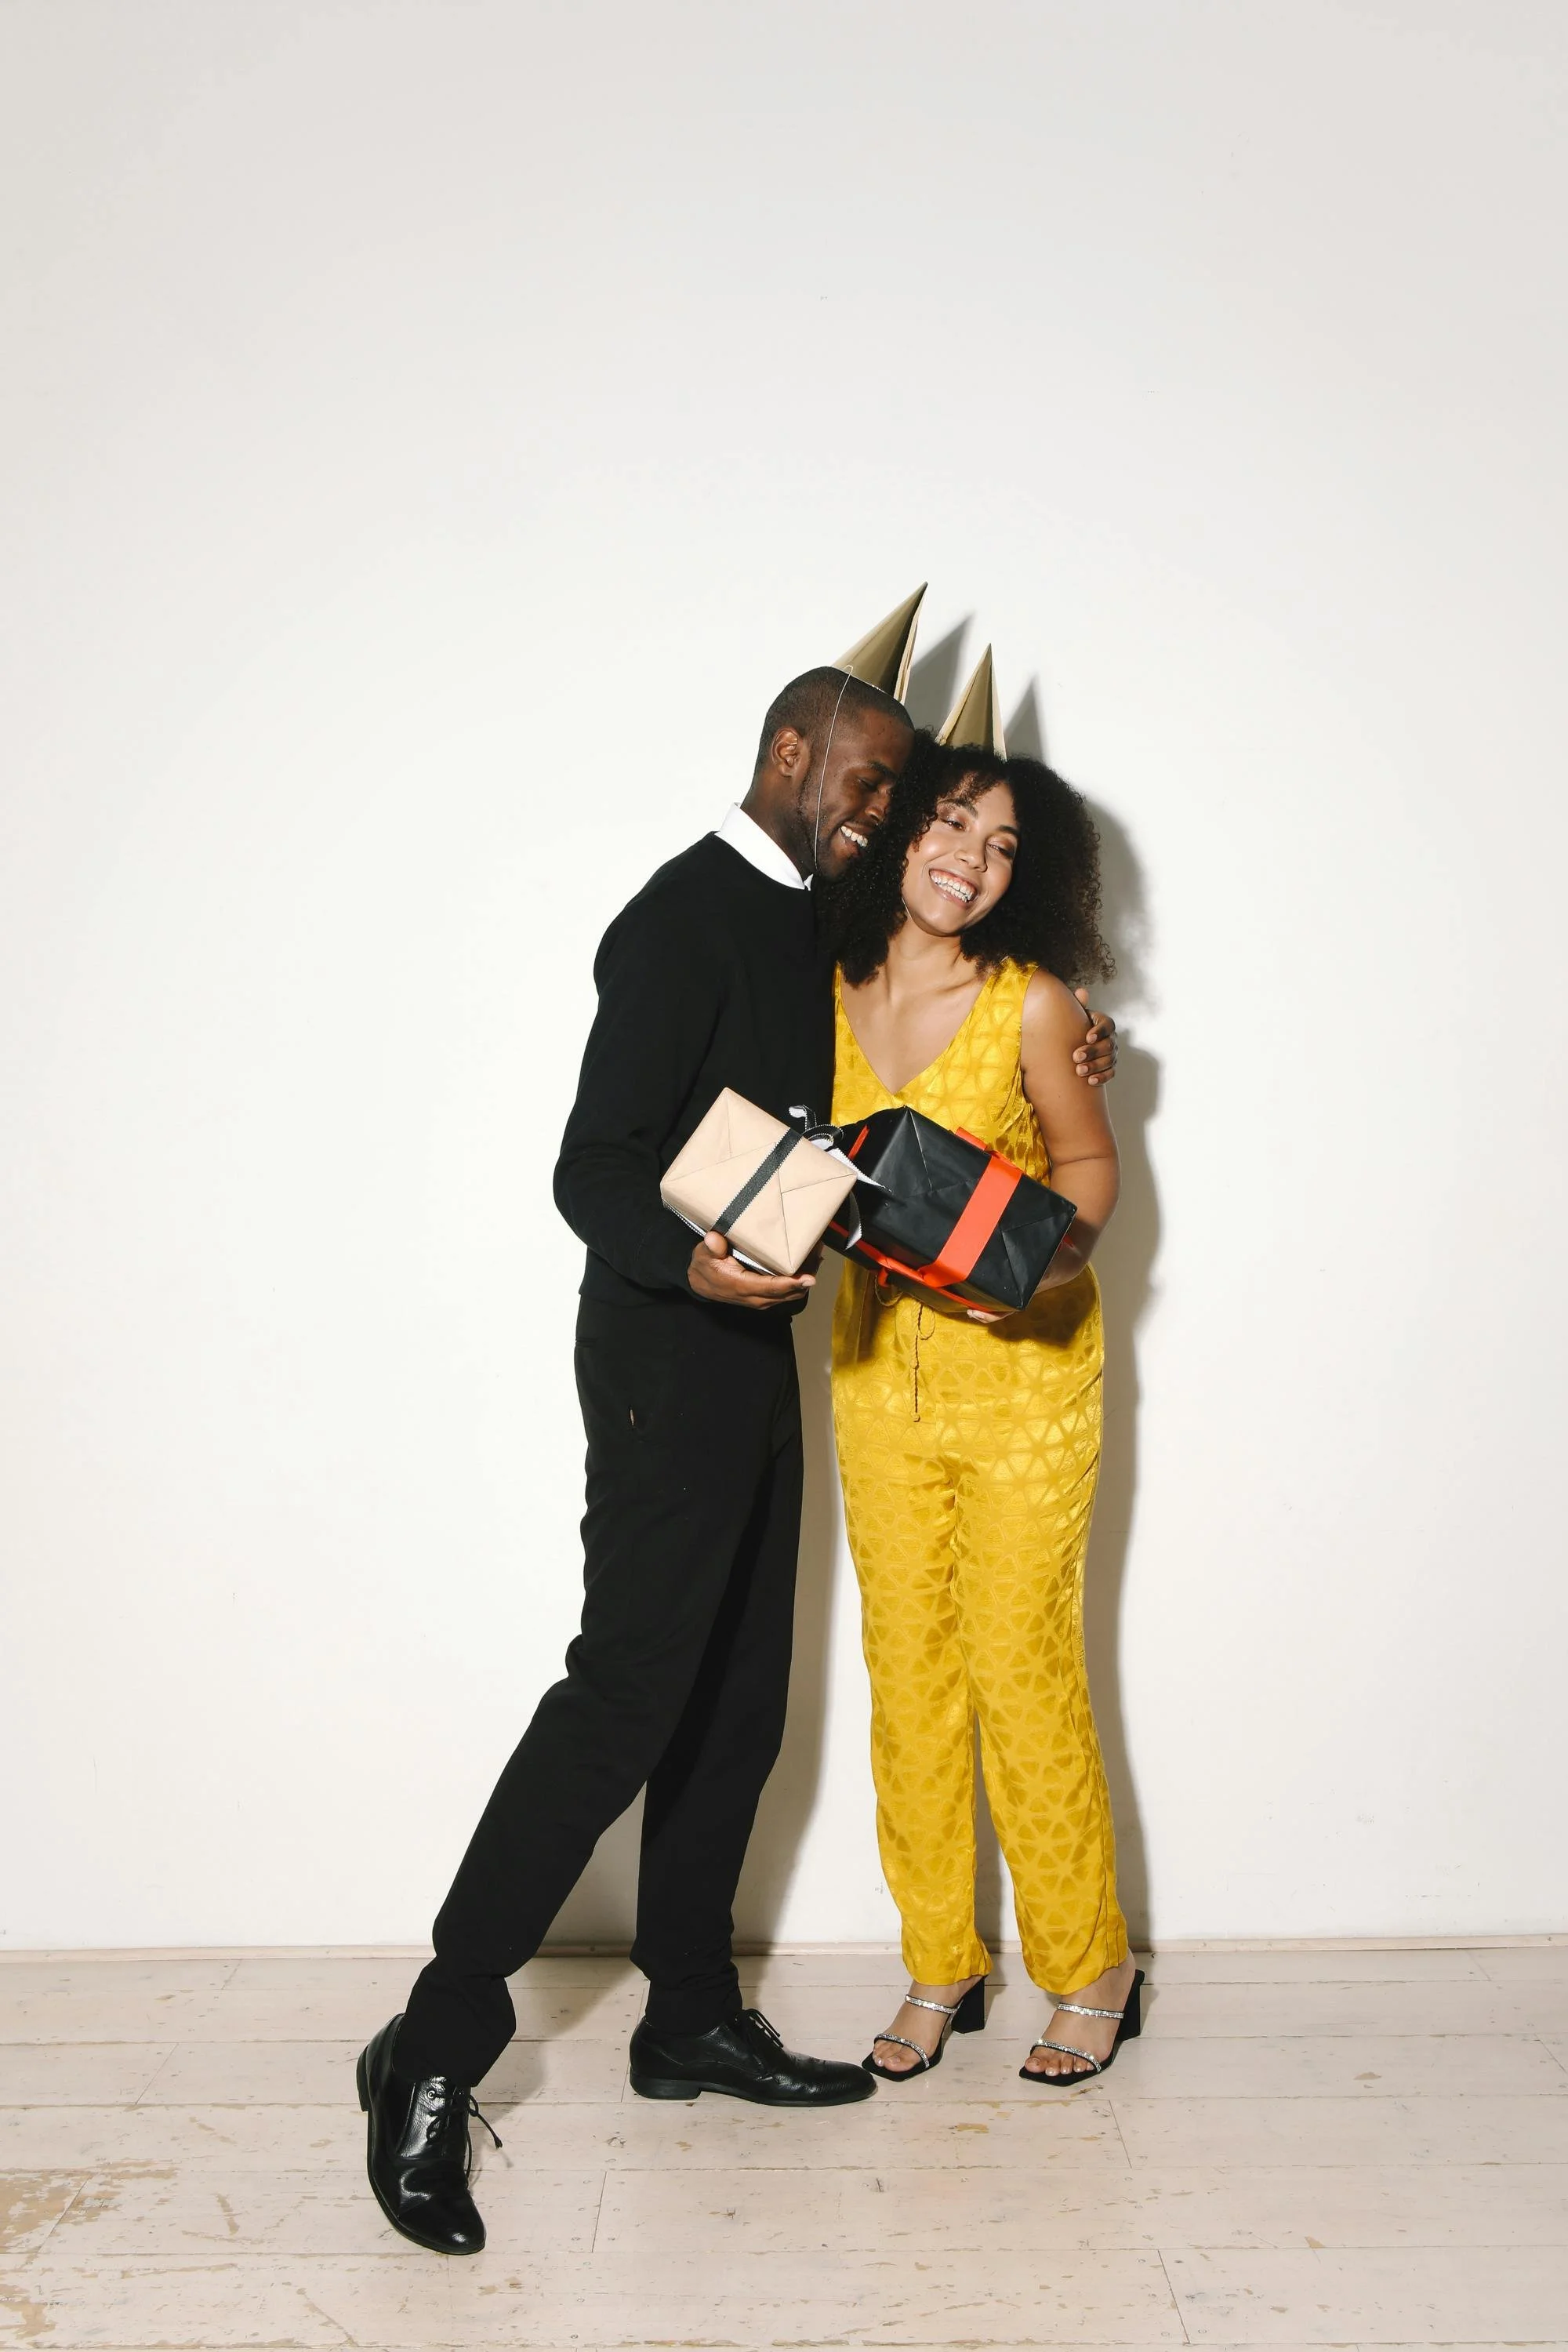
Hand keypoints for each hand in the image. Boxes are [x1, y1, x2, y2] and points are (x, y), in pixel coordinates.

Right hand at [686, 1230, 813, 1310]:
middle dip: (806, 1274)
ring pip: (793, 1293)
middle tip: (817, 1250)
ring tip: (817, 1252)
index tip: (809, 1277)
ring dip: (806, 1276)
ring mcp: (763, 1299)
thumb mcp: (704, 1255)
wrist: (701, 1284)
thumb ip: (711, 1248)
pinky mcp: (767, 1297)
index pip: (772, 1287)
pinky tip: (810, 1263)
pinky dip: (801, 1280)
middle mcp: (756, 1297)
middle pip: (789, 1291)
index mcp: (742, 1287)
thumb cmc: (706, 1267)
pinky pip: (789, 1292)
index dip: (792, 1283)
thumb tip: (714, 1239)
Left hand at [1072, 992, 1116, 1085]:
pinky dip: (1101, 1077)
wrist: (1074, 1044)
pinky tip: (1090, 1082)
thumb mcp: (1075, 1016)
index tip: (1087, 1037)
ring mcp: (1112, 1054)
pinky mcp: (1110, 1068)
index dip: (1099, 1031)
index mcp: (1104, 1023)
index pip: (1108, 1025)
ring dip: (1095, 1066)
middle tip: (1076, 1056)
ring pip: (1109, 1060)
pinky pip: (1110, 1073)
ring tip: (1079, 1070)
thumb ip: (1077, 1005)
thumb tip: (1081, 992)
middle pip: (1108, 1045)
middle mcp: (1111, 1038)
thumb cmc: (1074, 1027)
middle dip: (1093, 1051)